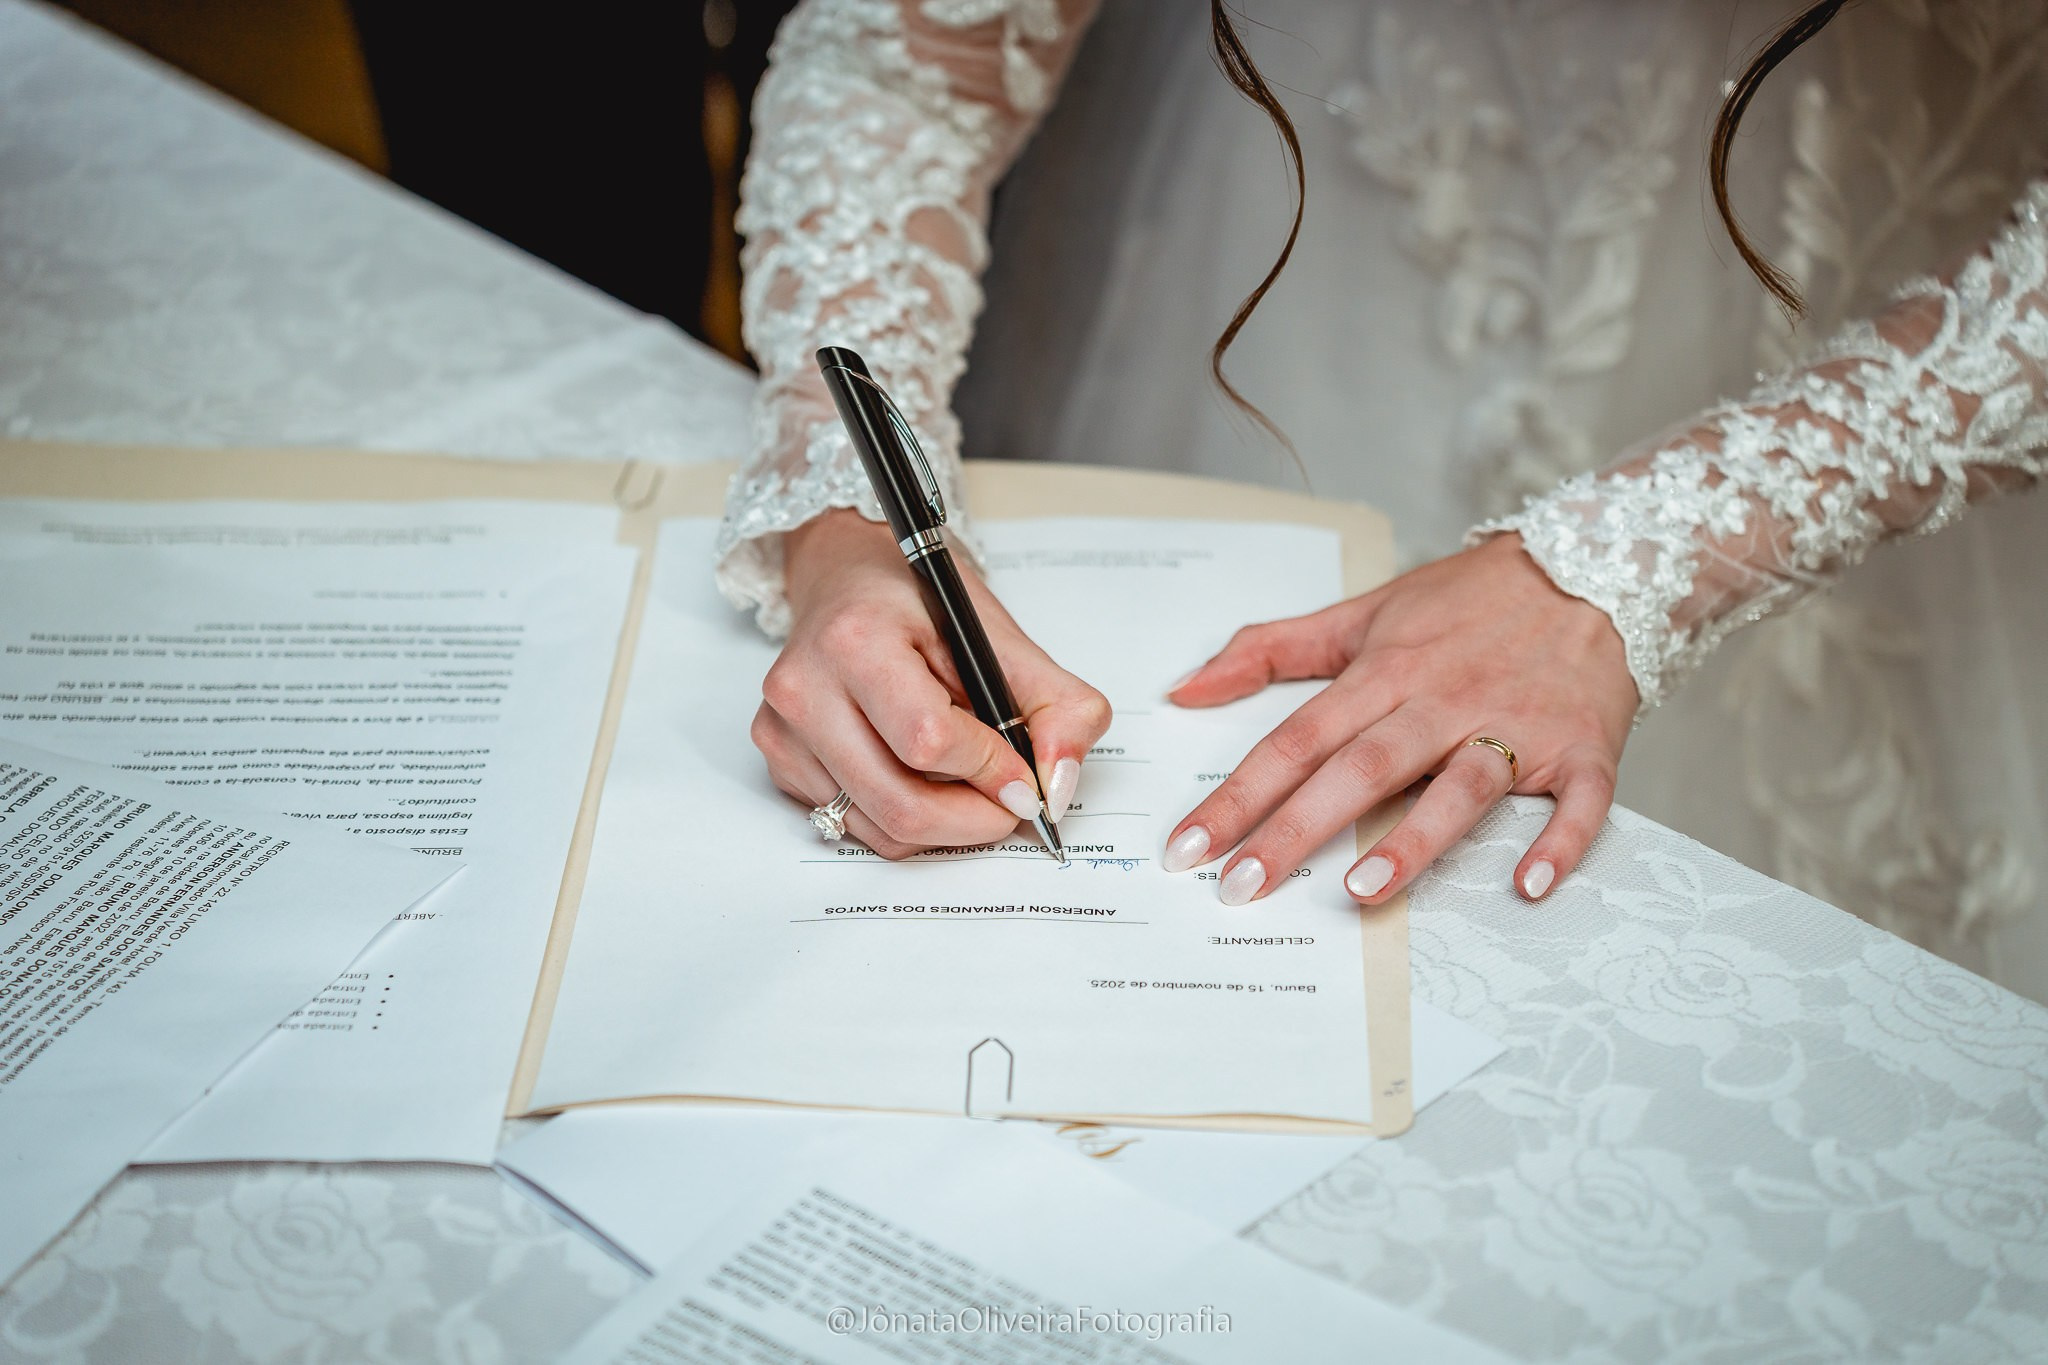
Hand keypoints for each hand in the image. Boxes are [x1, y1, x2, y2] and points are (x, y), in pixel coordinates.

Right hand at [753, 509, 1112, 858]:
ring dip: (942, 823)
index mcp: (857, 641)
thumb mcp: (1000, 636)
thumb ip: (1057, 707)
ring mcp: (783, 729)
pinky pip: (854, 824)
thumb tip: (1057, 786)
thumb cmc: (917, 602)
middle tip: (1009, 806)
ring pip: (879, 827)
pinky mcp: (778, 759)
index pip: (929, 741)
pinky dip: (903, 816)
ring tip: (969, 785)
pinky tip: (921, 775)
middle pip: (900, 803)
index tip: (1025, 779)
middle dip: (974, 820)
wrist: (845, 576)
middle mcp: (804, 688)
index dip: (991, 771)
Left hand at [1162, 533, 1635, 904]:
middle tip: (1241, 885)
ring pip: (1460, 788)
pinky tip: (1528, 885)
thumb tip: (1185, 689)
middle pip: (1360, 768)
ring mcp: (1516, 727)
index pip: (1295, 739)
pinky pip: (1577, 802)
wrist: (1593, 564)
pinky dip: (1559, 842)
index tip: (1187, 846)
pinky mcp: (1584, 749)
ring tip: (1362, 890)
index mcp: (1385, 671)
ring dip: (1414, 839)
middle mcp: (1444, 701)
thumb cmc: (1468, 601)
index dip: (1237, 794)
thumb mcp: (1363, 612)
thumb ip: (1271, 650)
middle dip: (1296, 829)